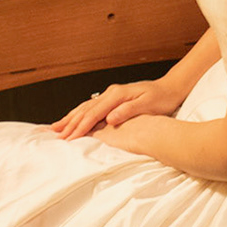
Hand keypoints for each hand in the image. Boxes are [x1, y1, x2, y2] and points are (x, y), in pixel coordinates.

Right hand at [56, 78, 181, 139]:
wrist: (170, 88)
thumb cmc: (161, 98)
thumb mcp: (148, 105)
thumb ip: (128, 111)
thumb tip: (110, 118)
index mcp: (117, 95)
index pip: (94, 113)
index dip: (81, 126)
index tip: (70, 137)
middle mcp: (111, 93)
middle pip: (85, 109)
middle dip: (69, 122)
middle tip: (55, 134)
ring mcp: (110, 94)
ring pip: (85, 107)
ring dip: (71, 117)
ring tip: (57, 126)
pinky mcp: (113, 98)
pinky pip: (92, 107)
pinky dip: (80, 114)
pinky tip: (73, 119)